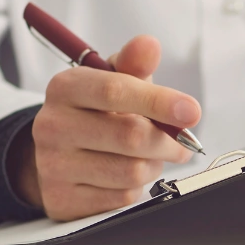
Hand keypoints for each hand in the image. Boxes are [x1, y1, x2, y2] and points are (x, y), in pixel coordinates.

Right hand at [9, 35, 201, 220]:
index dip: (159, 101)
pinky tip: (126, 176)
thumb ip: (133, 65)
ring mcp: (53, 165)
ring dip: (153, 165)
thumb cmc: (96, 113)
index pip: (116, 91)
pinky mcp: (62, 199)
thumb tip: (149, 45)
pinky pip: (121, 198)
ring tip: (148, 156)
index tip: (191, 111)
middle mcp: (52, 125)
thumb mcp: (112, 81)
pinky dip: (136, 187)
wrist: (58, 154)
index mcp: (65, 88)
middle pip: (131, 136)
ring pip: (131, 171)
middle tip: (181, 142)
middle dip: (168, 141)